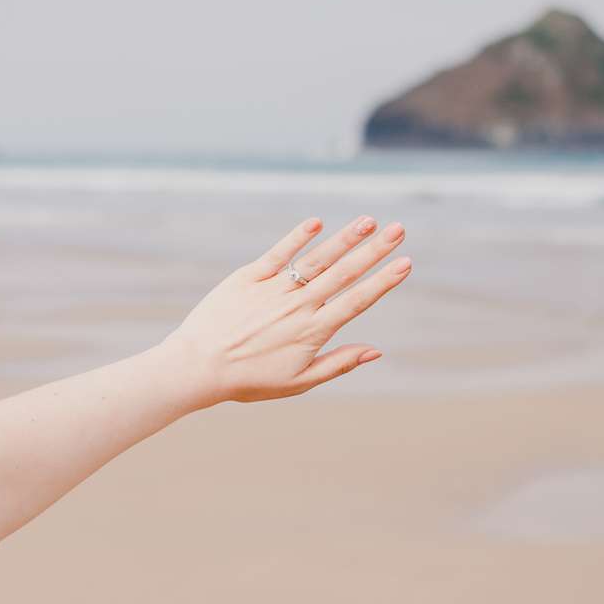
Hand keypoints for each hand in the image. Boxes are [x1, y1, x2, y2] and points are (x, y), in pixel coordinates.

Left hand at [156, 215, 411, 408]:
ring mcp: (273, 288)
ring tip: (368, 221)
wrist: (197, 366)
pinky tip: (316, 222)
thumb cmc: (248, 380)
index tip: (405, 263)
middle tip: (399, 229)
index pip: (357, 301)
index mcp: (313, 332)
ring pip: (316, 258)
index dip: (383, 281)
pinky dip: (297, 237)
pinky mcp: (248, 277)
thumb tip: (377, 351)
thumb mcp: (297, 382)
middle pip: (343, 273)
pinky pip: (278, 253)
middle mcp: (298, 306)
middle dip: (374, 250)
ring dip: (344, 239)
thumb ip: (338, 363)